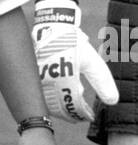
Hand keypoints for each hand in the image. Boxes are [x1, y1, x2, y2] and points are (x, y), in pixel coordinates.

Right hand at [31, 0, 117, 121]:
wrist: (51, 27)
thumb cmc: (73, 43)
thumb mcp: (91, 61)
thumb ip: (102, 81)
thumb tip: (113, 101)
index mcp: (61, 79)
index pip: (72, 106)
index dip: (82, 114)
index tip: (90, 116)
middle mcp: (46, 82)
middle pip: (57, 108)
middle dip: (70, 114)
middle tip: (80, 116)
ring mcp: (37, 80)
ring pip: (48, 103)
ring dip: (60, 108)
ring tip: (72, 108)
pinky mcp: (32, 78)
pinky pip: (40, 95)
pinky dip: (51, 100)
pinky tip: (59, 97)